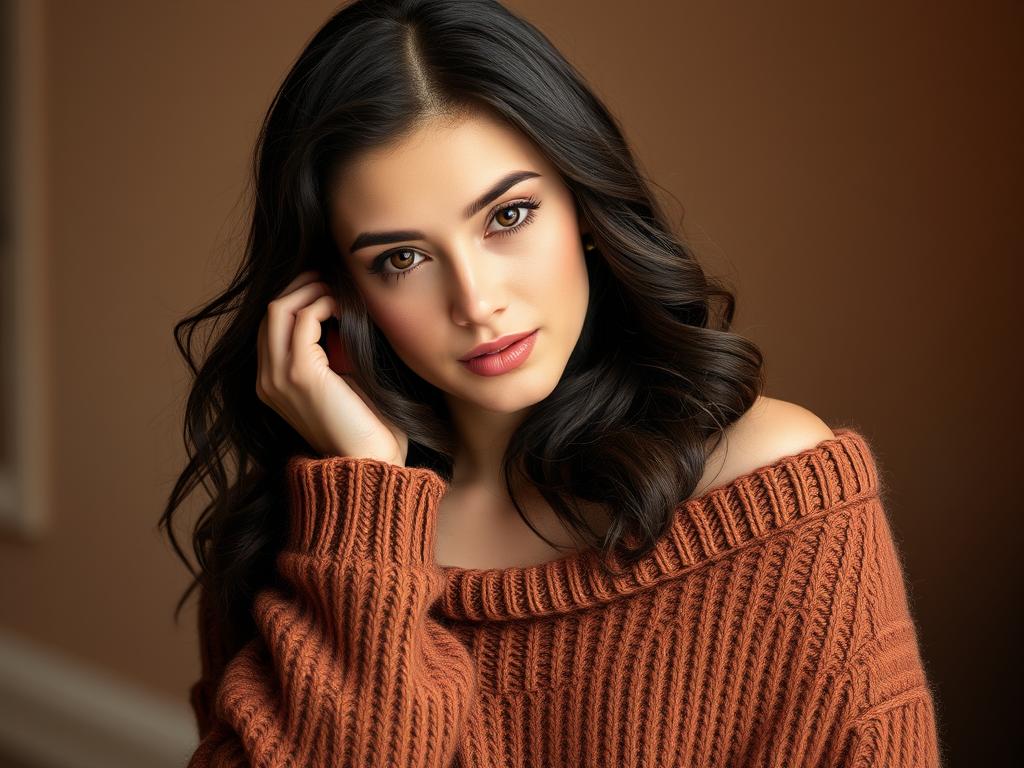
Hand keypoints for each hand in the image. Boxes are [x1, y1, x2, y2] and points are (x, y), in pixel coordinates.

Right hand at [256, 270, 407, 463]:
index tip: (325, 288)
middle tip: (329, 279)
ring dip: (311, 291)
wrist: (369, 465)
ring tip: (337, 290)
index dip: (296, 300)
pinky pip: (303, 318)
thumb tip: (341, 312)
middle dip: (299, 287)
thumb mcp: (343, 383)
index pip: (272, 326)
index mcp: (273, 384)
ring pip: (280, 308)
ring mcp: (278, 377)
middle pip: (270, 311)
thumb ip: (332, 353)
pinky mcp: (299, 374)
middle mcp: (267, 380)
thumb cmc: (366, 428)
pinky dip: (324, 304)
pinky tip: (345, 308)